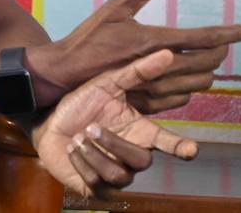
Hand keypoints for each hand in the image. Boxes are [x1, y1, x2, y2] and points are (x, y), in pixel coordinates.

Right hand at [27, 0, 240, 107]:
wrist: (67, 73)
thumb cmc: (89, 38)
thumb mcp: (113, 9)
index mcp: (153, 40)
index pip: (202, 37)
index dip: (228, 33)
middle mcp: (159, 66)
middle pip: (208, 61)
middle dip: (220, 51)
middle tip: (220, 43)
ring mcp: (155, 87)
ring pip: (200, 82)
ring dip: (207, 69)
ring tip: (203, 59)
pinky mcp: (149, 103)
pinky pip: (185, 98)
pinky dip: (190, 85)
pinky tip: (183, 76)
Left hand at [33, 49, 197, 197]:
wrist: (49, 122)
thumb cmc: (81, 104)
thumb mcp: (105, 84)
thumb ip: (136, 72)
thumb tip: (167, 53)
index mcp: (140, 131)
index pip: (166, 142)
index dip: (180, 147)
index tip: (191, 149)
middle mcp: (133, 155)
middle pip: (142, 160)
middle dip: (114, 143)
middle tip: (90, 127)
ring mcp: (117, 173)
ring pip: (119, 175)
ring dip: (94, 154)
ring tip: (77, 137)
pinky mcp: (98, 187)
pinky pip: (98, 184)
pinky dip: (81, 164)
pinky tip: (71, 150)